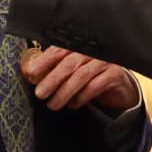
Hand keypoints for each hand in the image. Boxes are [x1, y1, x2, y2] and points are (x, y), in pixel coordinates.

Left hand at [22, 46, 139, 112]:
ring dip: (65, 91)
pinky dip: (81, 97)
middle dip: (52, 78)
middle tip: (40, 93)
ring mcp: (104, 62)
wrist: (120, 88)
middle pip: (69, 62)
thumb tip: (31, 73)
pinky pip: (95, 86)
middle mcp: (92, 51)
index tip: (31, 72)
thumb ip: (55, 69)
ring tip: (53, 104)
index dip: (44, 60)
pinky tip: (73, 105)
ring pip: (81, 75)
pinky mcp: (114, 75)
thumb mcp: (73, 72)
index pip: (59, 49)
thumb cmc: (93, 78)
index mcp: (79, 47)